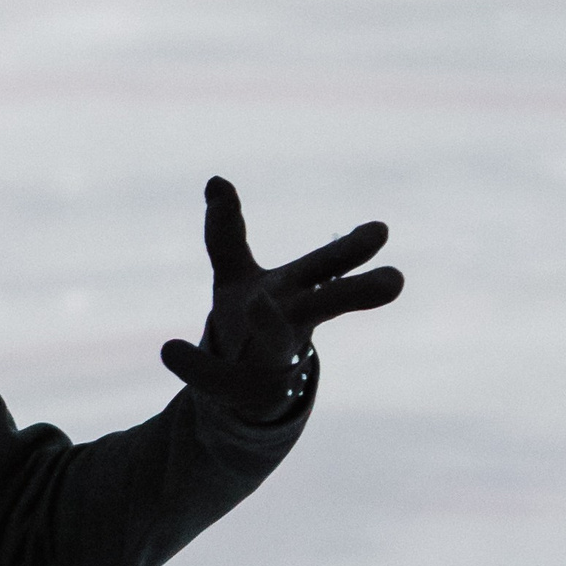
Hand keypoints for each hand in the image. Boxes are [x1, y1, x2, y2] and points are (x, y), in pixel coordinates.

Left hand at [161, 177, 403, 422]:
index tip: (381, 230)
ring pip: (276, 340)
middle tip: (397, 280)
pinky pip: (213, 375)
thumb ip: (226, 232)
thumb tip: (215, 178)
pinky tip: (168, 350)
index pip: (320, 267)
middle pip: (321, 304)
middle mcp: (288, 322)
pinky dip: (191, 363)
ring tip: (260, 303)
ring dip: (270, 322)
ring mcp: (267, 356)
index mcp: (290, 291)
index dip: (346, 251)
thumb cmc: (256, 316)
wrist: (251, 384)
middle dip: (353, 292)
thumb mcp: (236, 272)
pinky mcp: (242, 387)